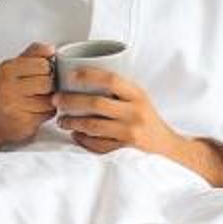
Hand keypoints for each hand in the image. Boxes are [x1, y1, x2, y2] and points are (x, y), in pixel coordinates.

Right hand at [0, 42, 57, 154]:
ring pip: (50, 99)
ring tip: (40, 99)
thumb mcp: (17, 65)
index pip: (42, 63)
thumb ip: (34, 52)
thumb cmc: (11, 89)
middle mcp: (7, 86)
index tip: (42, 71)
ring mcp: (14, 106)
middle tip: (42, 87)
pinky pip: (49, 113)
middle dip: (50, 85)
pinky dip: (48, 111)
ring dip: (50, 99)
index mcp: (7, 69)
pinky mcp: (24, 121)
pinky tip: (38, 110)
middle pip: (47, 82)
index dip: (47, 67)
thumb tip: (51, 49)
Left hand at [55, 70, 193, 167]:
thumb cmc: (146, 116)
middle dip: (71, 102)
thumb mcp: (138, 97)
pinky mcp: (125, 148)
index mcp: (137, 94)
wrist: (166, 143)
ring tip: (61, 120)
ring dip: (73, 123)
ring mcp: (130, 131)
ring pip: (94, 126)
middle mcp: (135, 112)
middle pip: (96, 103)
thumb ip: (118, 89)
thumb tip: (83, 76)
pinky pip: (98, 144)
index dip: (89, 75)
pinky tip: (75, 135)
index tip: (70, 75)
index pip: (111, 79)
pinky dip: (83, 140)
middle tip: (56, 100)